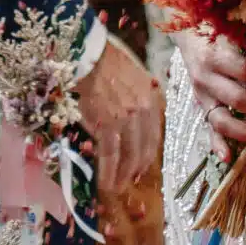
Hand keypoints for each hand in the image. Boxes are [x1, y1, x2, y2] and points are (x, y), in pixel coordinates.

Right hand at [76, 35, 162, 189]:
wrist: (91, 56)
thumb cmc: (109, 65)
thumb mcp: (136, 81)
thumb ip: (139, 102)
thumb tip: (132, 123)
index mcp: (152, 101)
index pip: (154, 136)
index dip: (147, 155)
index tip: (141, 167)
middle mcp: (144, 112)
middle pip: (144, 149)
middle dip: (137, 169)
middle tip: (129, 181)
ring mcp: (126, 119)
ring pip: (128, 155)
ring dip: (123, 175)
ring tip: (117, 187)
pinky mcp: (107, 124)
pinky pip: (109, 155)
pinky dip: (108, 172)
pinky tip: (105, 183)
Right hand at [177, 26, 245, 156]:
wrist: (187, 34)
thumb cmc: (218, 29)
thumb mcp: (235, 28)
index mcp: (215, 56)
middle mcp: (205, 79)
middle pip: (239, 99)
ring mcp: (201, 96)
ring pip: (223, 121)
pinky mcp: (200, 107)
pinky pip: (208, 129)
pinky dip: (217, 144)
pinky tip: (229, 158)